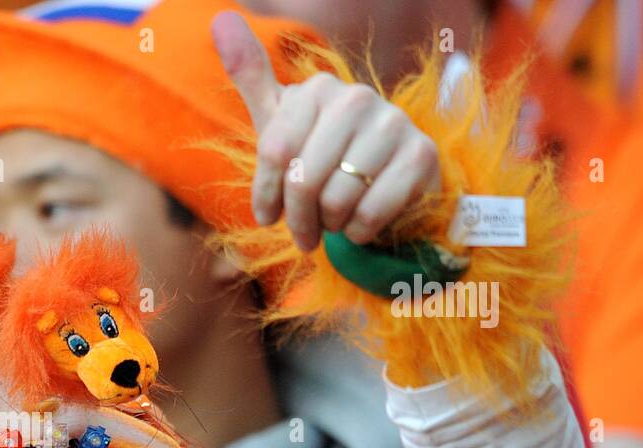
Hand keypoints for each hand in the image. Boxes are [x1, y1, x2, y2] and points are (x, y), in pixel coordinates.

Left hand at [211, 11, 440, 250]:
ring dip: (331, 224)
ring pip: (336, 199)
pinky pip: (371, 212)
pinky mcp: (421, 156)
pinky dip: (360, 231)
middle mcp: (357, 98)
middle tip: (305, 232)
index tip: (268, 216)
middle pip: (303, 179)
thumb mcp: (282, 119)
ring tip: (336, 220)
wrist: (388, 184)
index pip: (274, 152)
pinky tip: (362, 224)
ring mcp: (393, 123)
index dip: (267, 195)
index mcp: (318, 89)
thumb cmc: (323, 154)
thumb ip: (252, 75)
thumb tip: (220, 18)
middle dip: (299, 218)